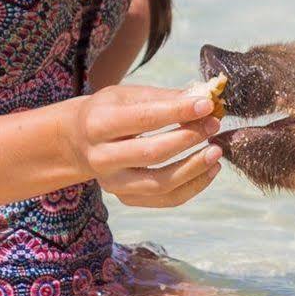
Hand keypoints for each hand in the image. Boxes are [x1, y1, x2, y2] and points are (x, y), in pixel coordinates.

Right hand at [64, 83, 224, 208]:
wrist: (77, 141)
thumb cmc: (109, 112)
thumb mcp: (127, 95)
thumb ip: (163, 97)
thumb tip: (203, 98)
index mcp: (98, 124)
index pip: (144, 119)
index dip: (178, 112)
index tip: (207, 104)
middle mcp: (101, 157)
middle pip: (152, 153)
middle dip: (188, 138)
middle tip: (213, 125)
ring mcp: (112, 183)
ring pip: (160, 183)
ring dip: (194, 168)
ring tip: (216, 151)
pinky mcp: (125, 198)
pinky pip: (164, 200)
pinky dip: (192, 187)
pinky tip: (209, 170)